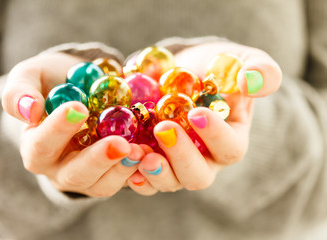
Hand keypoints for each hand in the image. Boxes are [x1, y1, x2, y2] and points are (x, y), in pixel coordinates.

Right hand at [2, 53, 144, 196]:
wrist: (81, 89)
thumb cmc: (54, 82)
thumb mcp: (31, 76)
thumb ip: (20, 91)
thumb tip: (29, 110)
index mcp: (36, 147)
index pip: (42, 144)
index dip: (58, 129)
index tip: (79, 108)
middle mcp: (59, 169)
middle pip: (75, 173)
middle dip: (98, 159)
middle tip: (120, 143)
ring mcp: (87, 176)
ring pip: (102, 184)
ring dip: (123, 169)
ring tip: (141, 150)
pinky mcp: (110, 177)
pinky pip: (124, 181)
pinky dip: (139, 171)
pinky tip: (152, 155)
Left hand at [126, 41, 281, 194]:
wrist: (185, 70)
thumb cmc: (218, 67)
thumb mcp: (243, 61)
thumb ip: (260, 71)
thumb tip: (252, 81)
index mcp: (231, 140)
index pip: (230, 148)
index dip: (215, 135)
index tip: (197, 113)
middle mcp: (205, 160)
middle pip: (198, 175)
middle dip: (181, 155)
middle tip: (164, 130)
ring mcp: (176, 163)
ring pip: (170, 182)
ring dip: (154, 171)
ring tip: (138, 152)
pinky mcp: (153, 160)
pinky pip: (144, 179)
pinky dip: (133, 174)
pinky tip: (125, 162)